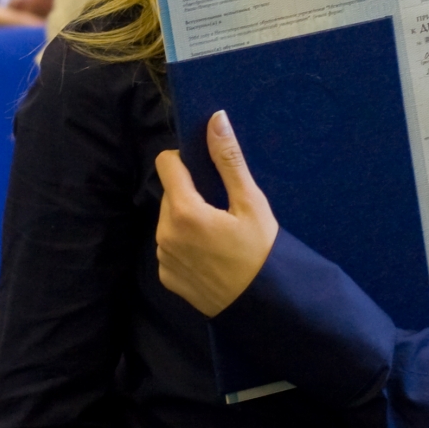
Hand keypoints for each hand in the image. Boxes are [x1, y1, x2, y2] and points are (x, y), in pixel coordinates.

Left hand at [153, 112, 278, 317]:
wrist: (264, 309)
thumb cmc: (262, 253)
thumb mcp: (251, 203)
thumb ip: (228, 160)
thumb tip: (215, 119)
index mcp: (184, 211)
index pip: (166, 164)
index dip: (184, 160)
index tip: (207, 170)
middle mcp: (165, 233)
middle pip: (170, 193)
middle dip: (191, 192)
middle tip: (223, 207)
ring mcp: (164, 258)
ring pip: (169, 219)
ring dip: (187, 217)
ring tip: (220, 233)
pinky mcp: (167, 277)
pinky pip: (170, 246)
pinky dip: (185, 243)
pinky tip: (211, 254)